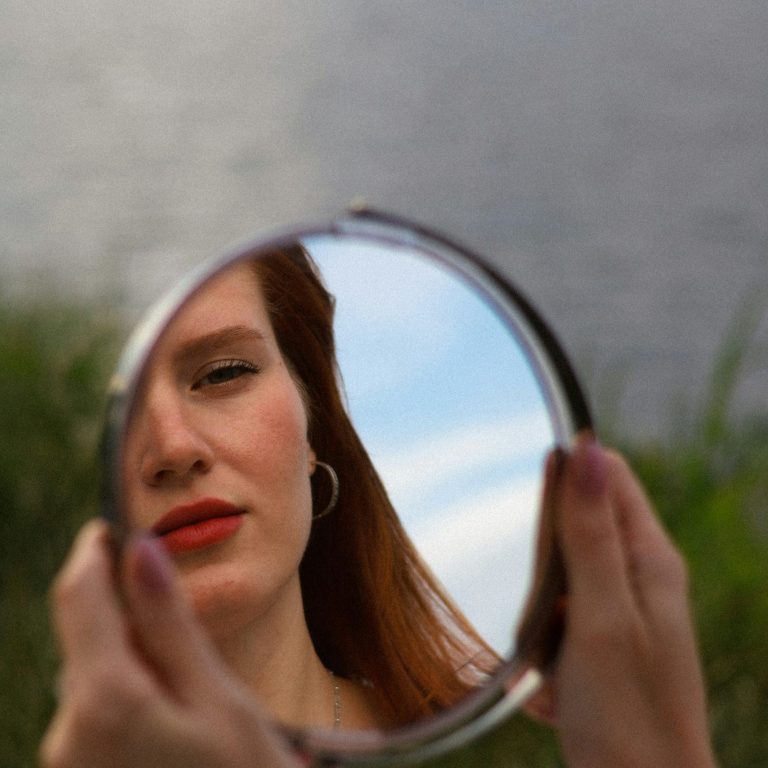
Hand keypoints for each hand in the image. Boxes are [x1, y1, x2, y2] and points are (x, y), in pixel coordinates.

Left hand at [40, 520, 299, 767]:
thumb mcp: (215, 694)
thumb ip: (169, 623)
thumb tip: (140, 551)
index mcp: (104, 699)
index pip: (79, 595)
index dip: (94, 552)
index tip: (114, 530)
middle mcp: (65, 734)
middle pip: (84, 639)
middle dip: (122, 614)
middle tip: (175, 612)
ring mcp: (64, 762)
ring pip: (90, 678)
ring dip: (128, 660)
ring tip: (188, 686)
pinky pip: (91, 716)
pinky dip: (123, 698)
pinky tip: (171, 721)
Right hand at [526, 437, 716, 767]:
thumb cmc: (627, 716)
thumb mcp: (599, 615)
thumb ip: (591, 533)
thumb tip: (587, 449)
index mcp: (650, 560)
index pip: (610, 476)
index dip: (568, 475)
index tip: (533, 511)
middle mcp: (641, 577)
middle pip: (579, 523)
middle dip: (545, 556)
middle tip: (544, 609)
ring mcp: (622, 611)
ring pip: (561, 573)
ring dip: (540, 606)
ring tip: (547, 652)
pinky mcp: (602, 643)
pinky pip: (558, 618)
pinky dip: (543, 641)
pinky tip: (549, 678)